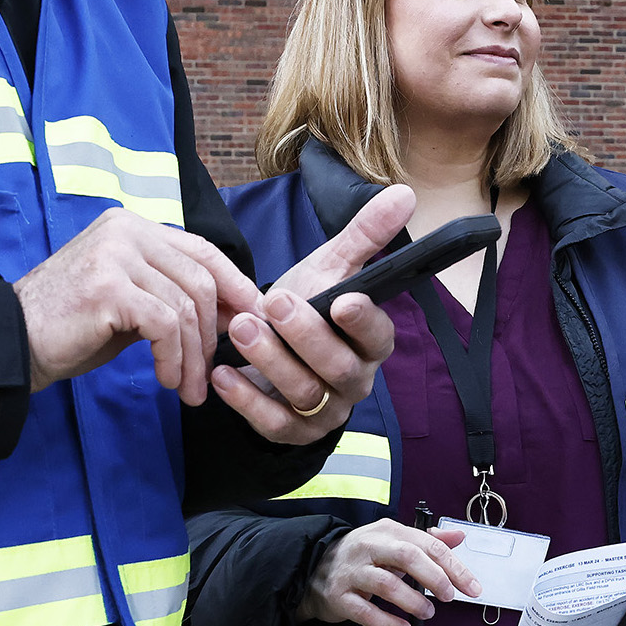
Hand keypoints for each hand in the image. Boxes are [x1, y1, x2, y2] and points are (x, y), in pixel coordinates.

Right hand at [15, 207, 265, 406]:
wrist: (13, 343)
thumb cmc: (71, 328)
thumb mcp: (131, 302)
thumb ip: (173, 296)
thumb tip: (234, 314)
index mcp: (133, 227)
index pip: (203, 251)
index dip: (236, 286)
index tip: (255, 321)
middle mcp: (126, 231)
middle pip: (201, 279)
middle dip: (215, 332)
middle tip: (211, 373)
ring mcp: (116, 254)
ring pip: (186, 307)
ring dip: (193, 356)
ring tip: (188, 388)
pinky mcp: (109, 286)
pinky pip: (165, 325)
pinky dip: (173, 358)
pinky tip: (167, 380)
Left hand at [211, 184, 418, 444]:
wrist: (271, 352)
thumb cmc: (307, 308)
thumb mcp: (330, 269)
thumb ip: (364, 235)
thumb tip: (404, 194)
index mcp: (371, 342)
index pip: (378, 336)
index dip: (362, 322)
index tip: (341, 300)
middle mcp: (354, 381)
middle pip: (339, 367)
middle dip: (305, 336)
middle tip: (272, 302)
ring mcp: (324, 411)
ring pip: (305, 394)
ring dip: (271, 360)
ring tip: (240, 327)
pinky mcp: (291, 432)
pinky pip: (273, 424)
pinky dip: (246, 401)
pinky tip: (221, 373)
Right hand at [299, 519, 479, 625]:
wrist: (315, 569)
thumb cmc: (364, 556)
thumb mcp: (394, 541)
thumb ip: (427, 540)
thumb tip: (459, 536)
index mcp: (387, 531)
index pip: (427, 544)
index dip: (454, 566)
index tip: (472, 587)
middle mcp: (368, 546)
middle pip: (407, 556)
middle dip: (435, 578)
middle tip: (449, 597)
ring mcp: (352, 571)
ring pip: (386, 584)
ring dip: (413, 602)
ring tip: (426, 612)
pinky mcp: (339, 596)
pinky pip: (366, 612)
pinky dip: (388, 623)